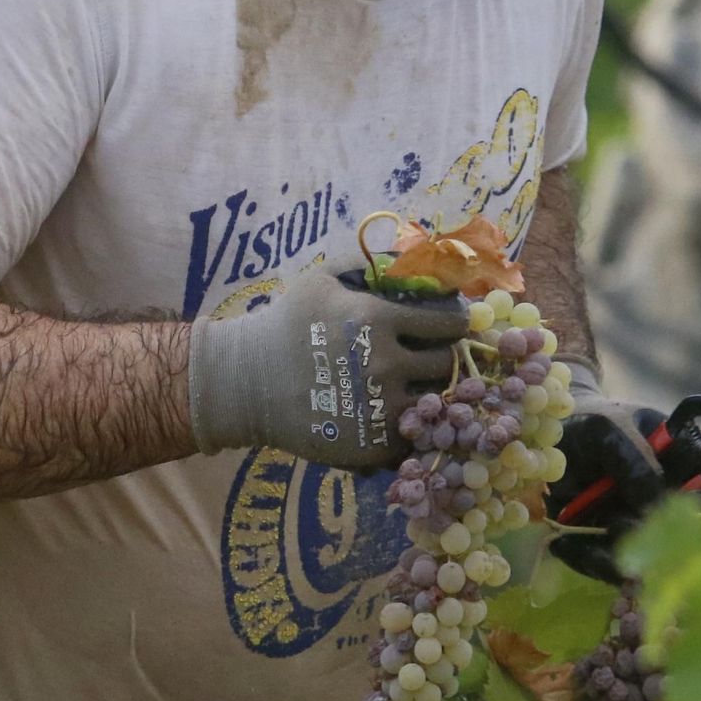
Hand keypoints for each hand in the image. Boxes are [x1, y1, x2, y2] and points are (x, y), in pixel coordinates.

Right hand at [187, 260, 467, 469]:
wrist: (246, 384)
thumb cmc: (285, 325)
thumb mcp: (322, 279)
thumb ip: (369, 264)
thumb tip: (415, 254)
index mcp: (377, 319)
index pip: (448, 322)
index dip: (454, 323)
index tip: (450, 326)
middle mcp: (385, 364)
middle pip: (448, 364)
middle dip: (445, 359)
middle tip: (432, 358)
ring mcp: (381, 409)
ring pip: (438, 403)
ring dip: (432, 395)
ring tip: (416, 387)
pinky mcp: (374, 445)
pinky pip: (415, 437)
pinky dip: (413, 427)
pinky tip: (396, 415)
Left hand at [547, 380, 700, 582]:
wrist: (553, 439)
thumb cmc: (592, 423)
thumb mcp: (608, 429)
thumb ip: (633, 459)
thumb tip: (655, 504)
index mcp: (695, 465)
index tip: (697, 509)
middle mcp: (680, 504)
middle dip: (666, 541)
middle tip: (620, 522)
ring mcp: (651, 531)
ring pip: (655, 564)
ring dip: (623, 556)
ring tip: (587, 529)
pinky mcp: (619, 550)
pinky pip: (615, 570)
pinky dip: (591, 562)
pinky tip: (564, 543)